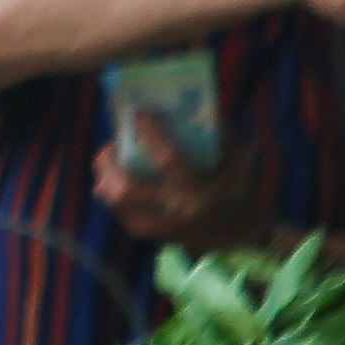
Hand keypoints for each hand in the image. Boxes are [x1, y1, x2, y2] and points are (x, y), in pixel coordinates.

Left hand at [92, 113, 271, 247]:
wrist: (236, 237)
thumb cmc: (238, 193)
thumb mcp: (239, 163)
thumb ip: (221, 136)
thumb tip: (198, 107)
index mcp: (199, 193)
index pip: (168, 160)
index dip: (151, 135)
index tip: (139, 114)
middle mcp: (174, 213)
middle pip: (126, 189)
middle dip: (110, 163)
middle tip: (111, 144)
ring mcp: (159, 227)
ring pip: (117, 204)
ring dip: (105, 179)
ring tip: (107, 160)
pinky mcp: (150, 235)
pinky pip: (120, 213)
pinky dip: (112, 194)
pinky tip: (113, 179)